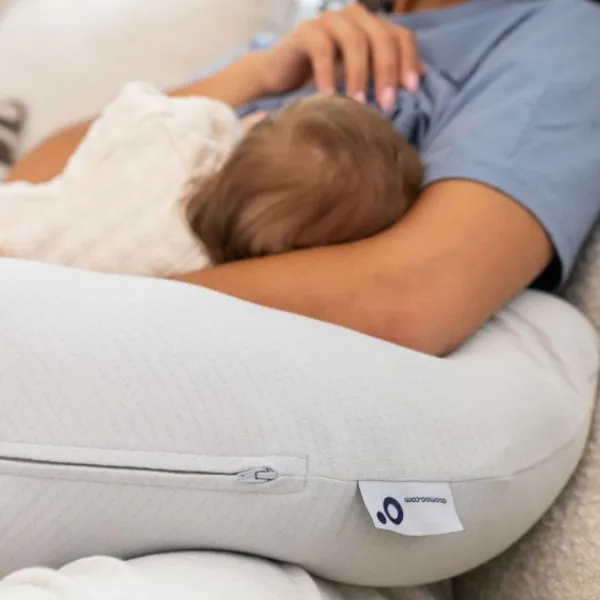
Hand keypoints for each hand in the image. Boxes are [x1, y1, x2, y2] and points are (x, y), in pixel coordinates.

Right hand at [259, 3, 421, 110]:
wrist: (281, 78)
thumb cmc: (324, 82)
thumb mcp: (360, 79)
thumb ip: (385, 75)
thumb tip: (419, 82)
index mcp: (372, 27)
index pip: (401, 37)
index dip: (409, 62)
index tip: (412, 92)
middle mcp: (354, 17)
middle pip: (381, 38)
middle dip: (387, 73)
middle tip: (386, 105)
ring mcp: (330, 21)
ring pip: (355, 42)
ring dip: (360, 76)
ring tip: (358, 105)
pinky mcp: (306, 31)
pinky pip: (323, 49)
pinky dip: (329, 75)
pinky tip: (329, 97)